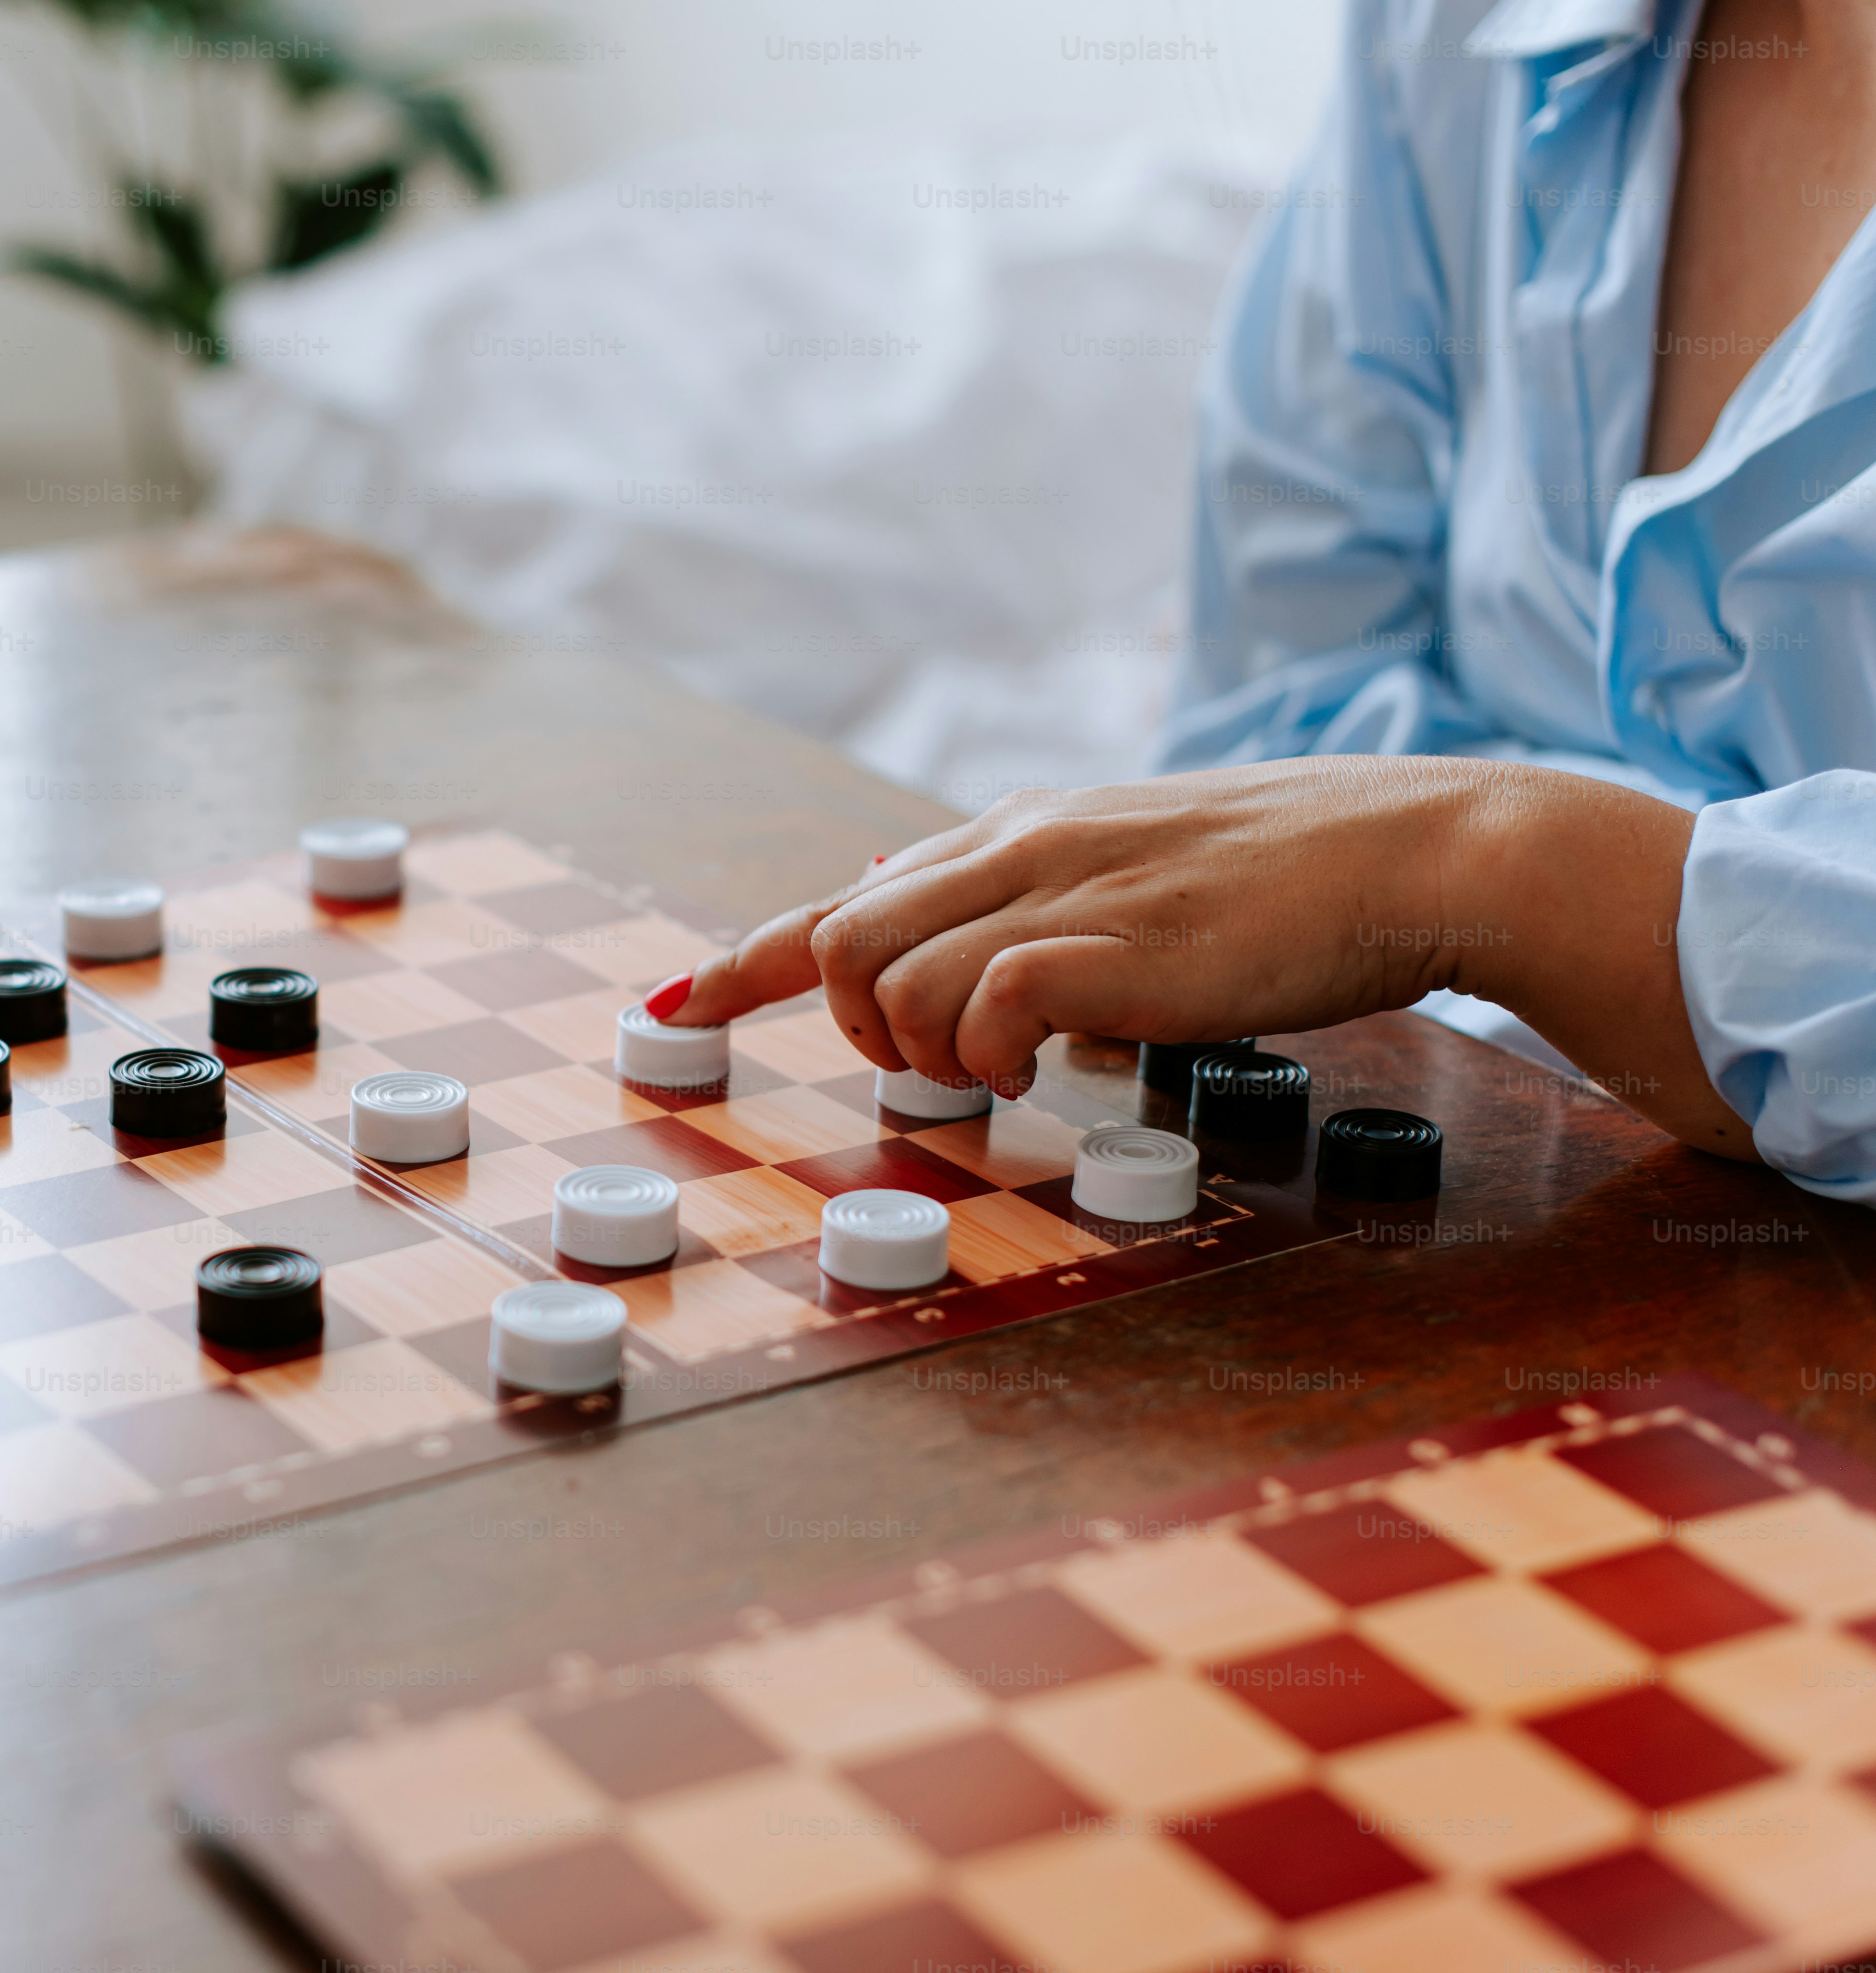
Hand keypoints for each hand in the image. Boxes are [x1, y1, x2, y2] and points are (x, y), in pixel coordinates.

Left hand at [664, 758, 1747, 1157]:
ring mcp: (1069, 891)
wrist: (1422, 851)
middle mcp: (1024, 847)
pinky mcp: (1117, 947)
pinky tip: (1055, 1069)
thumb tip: (985, 977)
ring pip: (898, 975)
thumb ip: (1049, 918)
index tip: (673, 1003)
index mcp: (1025, 831)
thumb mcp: (1143, 880)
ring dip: (925, 1048)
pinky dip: (993, 1054)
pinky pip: (986, 1006)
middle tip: (935, 1070)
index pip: (849, 894)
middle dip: (853, 1022)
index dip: (750, 957)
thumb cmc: (1293, 884)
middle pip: (846, 936)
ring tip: (1009, 1073)